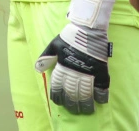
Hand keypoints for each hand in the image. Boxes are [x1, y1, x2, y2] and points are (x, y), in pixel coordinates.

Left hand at [34, 0, 118, 114]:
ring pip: (86, 93)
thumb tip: (37, 68)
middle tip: (74, 110)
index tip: (59, 102)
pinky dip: (101, 95)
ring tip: (87, 110)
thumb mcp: (54, 45)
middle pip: (72, 93)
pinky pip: (101, 86)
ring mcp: (88, 72)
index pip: (58, 86)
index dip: (58, 95)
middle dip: (72, 103)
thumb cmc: (70, 35)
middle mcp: (74, 72)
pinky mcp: (100, 70)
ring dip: (86, 103)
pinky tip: (100, 101)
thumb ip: (46, 57)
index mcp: (62, 66)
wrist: (88, 28)